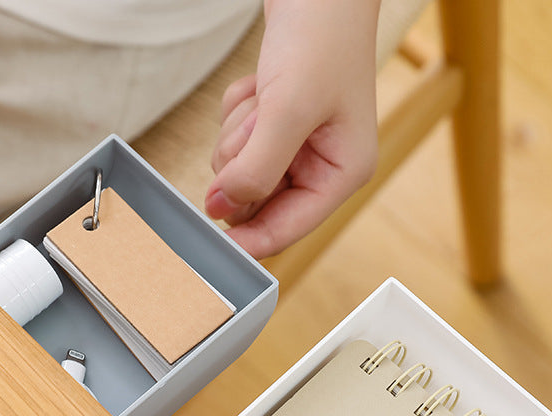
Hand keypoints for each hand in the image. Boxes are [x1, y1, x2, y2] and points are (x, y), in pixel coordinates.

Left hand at [205, 0, 380, 259]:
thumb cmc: (322, 36)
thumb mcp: (289, 108)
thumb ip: (256, 169)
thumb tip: (222, 210)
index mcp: (342, 173)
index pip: (287, 229)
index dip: (248, 239)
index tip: (210, 243)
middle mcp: (320, 166)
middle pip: (256, 201)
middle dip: (244, 161)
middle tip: (259, 120)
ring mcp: (296, 147)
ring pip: (239, 170)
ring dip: (238, 133)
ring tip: (264, 95)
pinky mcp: (274, 126)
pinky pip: (234, 140)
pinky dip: (237, 113)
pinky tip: (260, 86)